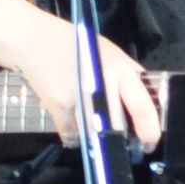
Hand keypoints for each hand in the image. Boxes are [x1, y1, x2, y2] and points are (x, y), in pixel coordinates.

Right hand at [0, 0, 162, 146]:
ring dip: (94, 139)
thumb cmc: (77, 45)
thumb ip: (129, 77)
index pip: (142, 106)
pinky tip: (71, 122)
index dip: (149, 131)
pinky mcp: (58, 105)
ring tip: (90, 128)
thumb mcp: (111, 54)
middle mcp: (102, 82)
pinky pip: (71, 134)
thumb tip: (148, 104)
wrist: (35, 39)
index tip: (148, 144)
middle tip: (118, 143)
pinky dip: (73, 136)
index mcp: (120, 70)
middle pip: (117, 127)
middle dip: (119, 140)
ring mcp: (78, 95)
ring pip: (94, 135)